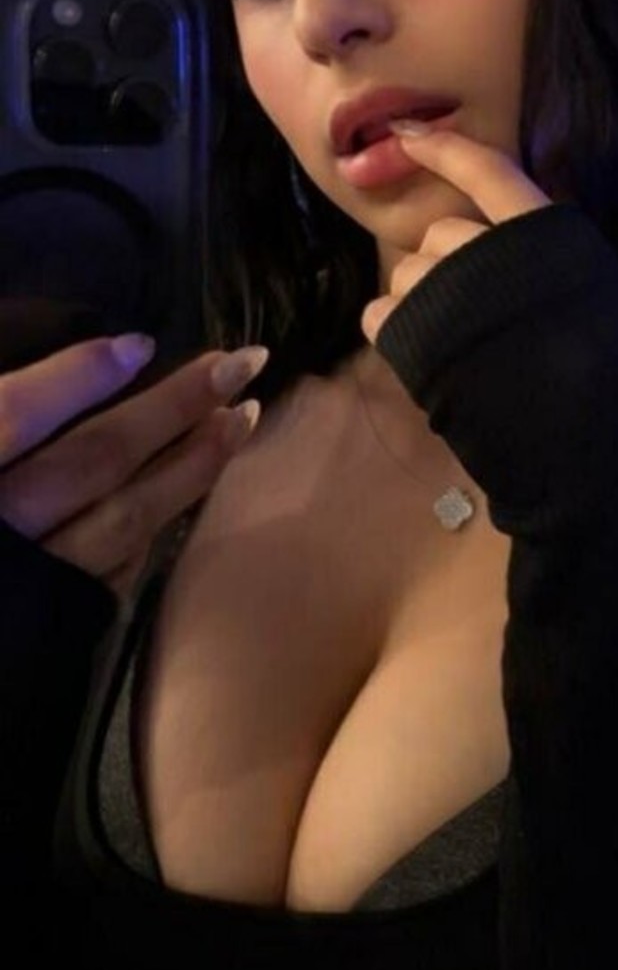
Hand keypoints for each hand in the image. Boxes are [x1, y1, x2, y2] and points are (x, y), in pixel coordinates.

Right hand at [0, 335, 269, 602]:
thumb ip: (0, 423)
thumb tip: (85, 373)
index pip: (10, 419)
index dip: (75, 377)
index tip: (141, 342)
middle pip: (90, 461)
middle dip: (168, 408)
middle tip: (240, 362)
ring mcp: (28, 586)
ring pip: (124, 519)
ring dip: (190, 466)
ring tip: (241, 417)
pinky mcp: (51, 626)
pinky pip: (114, 569)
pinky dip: (156, 525)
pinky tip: (192, 490)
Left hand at [357, 123, 617, 392]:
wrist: (585, 457)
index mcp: (553, 240)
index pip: (492, 172)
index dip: (448, 149)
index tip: (409, 134)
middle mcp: (494, 251)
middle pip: (445, 233)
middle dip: (452, 268)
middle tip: (477, 319)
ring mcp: (447, 290)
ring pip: (410, 272)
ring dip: (424, 302)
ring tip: (456, 349)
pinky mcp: (411, 335)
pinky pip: (383, 314)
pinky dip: (396, 332)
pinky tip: (424, 362)